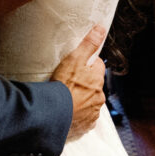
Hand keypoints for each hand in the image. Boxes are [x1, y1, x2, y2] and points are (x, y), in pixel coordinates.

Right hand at [51, 24, 107, 138]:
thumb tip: (101, 29)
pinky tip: (66, 112)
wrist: (53, 114)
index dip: (87, 64)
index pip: (97, 66)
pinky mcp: (85, 126)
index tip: (76, 66)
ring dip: (80, 100)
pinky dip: (77, 116)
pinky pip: (83, 118)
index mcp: (98, 80)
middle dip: (84, 84)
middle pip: (93, 86)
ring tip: (65, 99)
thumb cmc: (63, 86)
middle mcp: (99, 97)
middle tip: (67, 83)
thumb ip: (88, 44)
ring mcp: (92, 113)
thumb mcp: (74, 59)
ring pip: (89, 102)